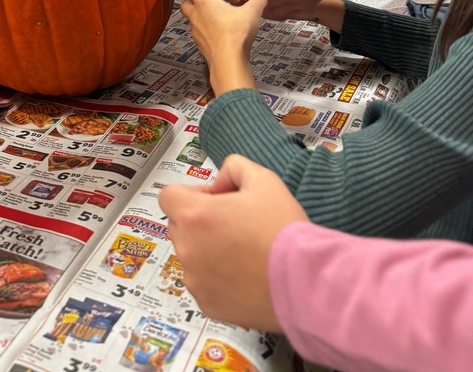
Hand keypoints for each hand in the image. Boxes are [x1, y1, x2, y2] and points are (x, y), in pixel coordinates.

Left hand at [159, 154, 307, 329]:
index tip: (217, 200)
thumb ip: (234, 167)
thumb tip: (220, 183)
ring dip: (207, 249)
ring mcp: (195, 281)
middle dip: (199, 220)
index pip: (169, 196)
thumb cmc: (282, 228)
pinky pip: (203, 283)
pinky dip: (216, 277)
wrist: (304, 280)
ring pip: (190, 255)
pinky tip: (245, 273)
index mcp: (195, 216)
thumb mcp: (262, 178)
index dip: (192, 193)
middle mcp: (187, 249)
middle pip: (179, 225)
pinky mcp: (207, 305)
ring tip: (244, 251)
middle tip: (235, 223)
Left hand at [175, 0, 264, 93]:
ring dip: (197, 9)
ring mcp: (195, 29)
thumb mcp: (252, 12)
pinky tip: (217, 26)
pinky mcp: (200, 43)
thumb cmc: (236, 34)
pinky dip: (204, 24)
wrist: (228, 63)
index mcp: (204, 0)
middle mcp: (196, 13)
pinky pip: (198, 29)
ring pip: (190, 14)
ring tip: (212, 7)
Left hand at [233, 0, 347, 21]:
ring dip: (258, 10)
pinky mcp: (304, 9)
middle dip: (248, 2)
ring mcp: (300, 3)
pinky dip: (271, 14)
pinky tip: (260, 11)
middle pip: (266, 2)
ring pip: (273, 12)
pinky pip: (283, 15)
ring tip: (241, 8)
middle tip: (231, 2)